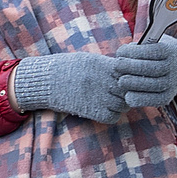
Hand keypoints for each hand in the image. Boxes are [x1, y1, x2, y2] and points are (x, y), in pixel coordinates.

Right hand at [9, 51, 125, 123]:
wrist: (47, 82)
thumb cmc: (67, 68)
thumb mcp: (89, 60)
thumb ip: (108, 65)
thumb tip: (126, 68)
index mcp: (103, 65)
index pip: (129, 72)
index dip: (129, 76)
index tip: (123, 78)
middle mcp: (104, 81)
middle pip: (129, 89)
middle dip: (127, 91)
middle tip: (120, 92)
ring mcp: (99, 97)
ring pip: (124, 105)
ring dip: (121, 104)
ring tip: (111, 101)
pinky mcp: (93, 112)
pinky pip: (113, 117)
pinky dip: (112, 115)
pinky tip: (105, 110)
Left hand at [112, 39, 176, 110]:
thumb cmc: (161, 53)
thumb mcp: (156, 43)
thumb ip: (141, 46)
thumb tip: (122, 53)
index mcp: (171, 51)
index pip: (151, 51)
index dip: (133, 52)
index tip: (120, 52)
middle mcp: (173, 68)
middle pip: (150, 68)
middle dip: (129, 67)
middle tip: (116, 66)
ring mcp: (171, 84)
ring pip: (150, 85)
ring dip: (131, 83)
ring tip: (120, 80)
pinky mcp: (167, 98)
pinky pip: (151, 100)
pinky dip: (137, 98)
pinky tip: (127, 94)